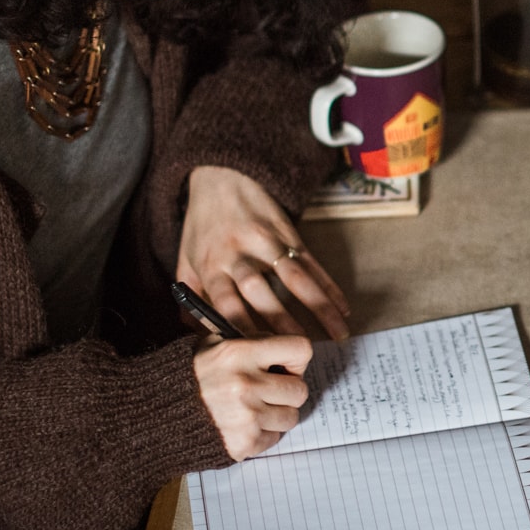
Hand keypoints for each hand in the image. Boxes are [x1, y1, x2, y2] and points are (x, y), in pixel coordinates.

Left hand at [177, 165, 351, 340]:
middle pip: (263, 292)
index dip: (240, 327)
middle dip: (282, 323)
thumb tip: (197, 337)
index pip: (226, 302)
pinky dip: (330, 286)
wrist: (222, 177)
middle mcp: (241, 254)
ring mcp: (269, 243)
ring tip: (338, 334)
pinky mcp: (290, 235)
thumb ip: (191, 299)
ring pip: (297, 279)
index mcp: (212, 264)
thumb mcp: (185, 260)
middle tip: (298, 351)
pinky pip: (314, 264)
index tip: (255, 352)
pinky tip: (343, 307)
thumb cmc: (202, 226)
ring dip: (320, 307)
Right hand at [192, 334, 312, 459]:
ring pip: (291, 416)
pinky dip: (262, 434)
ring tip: (251, 409)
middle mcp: (246, 384)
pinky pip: (274, 438)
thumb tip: (285, 354)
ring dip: (276, 414)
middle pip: (299, 389)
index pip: (300, 349)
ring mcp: (246, 417)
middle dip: (286, 391)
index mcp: (239, 353)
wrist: (153, 417)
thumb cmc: (186, 379)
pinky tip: (241, 425)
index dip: (295, 358)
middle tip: (266, 392)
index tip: (284, 365)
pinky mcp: (244, 443)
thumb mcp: (212, 346)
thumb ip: (251, 345)